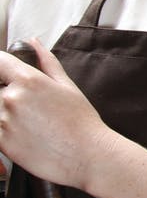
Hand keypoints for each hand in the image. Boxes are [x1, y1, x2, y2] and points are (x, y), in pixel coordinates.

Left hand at [0, 38, 109, 188]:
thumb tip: (34, 43)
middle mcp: (11, 98)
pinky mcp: (0, 142)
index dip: (2, 66)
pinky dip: (5, 128)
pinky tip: (24, 133)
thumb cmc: (81, 122)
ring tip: (29, 122)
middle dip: (5, 91)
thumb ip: (46, 61)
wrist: (86, 155)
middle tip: (27, 105)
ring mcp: (2, 121)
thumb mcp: (66, 85)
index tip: (7, 73)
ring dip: (6, 111)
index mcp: (28, 80)